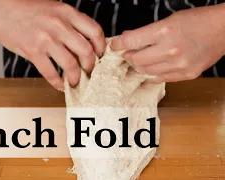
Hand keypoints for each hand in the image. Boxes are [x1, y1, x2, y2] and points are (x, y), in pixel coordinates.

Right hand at [0, 0, 105, 90]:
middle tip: (89, 71)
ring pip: (71, 65)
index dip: (101, 46)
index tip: (100, 54)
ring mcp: (46, 39)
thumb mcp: (52, 7)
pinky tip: (59, 85)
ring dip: (76, 77)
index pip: (95, 31)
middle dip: (91, 65)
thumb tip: (80, 42)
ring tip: (76, 82)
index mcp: (66, 12)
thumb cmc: (24, 7)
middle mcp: (59, 26)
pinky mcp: (33, 51)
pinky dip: (57, 83)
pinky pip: (50, 73)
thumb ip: (67, 22)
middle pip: (86, 51)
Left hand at [110, 4, 224, 82]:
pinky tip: (148, 70)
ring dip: (138, 66)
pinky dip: (151, 74)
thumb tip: (127, 39)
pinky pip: (160, 79)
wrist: (223, 30)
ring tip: (137, 61)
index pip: (131, 41)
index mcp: (164, 31)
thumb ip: (147, 32)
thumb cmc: (196, 21)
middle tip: (126, 54)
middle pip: (136, 60)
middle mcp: (170, 50)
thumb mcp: (168, 20)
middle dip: (127, 57)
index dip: (119, 44)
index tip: (114, 45)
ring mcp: (179, 65)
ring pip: (146, 71)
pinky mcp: (186, 75)